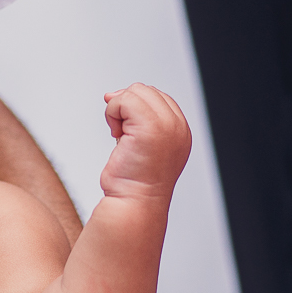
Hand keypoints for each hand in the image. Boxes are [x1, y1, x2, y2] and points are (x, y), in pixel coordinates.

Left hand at [100, 84, 190, 198]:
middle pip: (145, 90)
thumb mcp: (139, 143)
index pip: (156, 97)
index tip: (126, 130)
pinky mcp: (151, 127)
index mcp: (179, 131)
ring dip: (117, 111)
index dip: (134, 107)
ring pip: (133, 92)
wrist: (133, 202)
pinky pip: (124, 100)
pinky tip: (116, 135)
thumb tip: (112, 94)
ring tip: (120, 135)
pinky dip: (112, 113)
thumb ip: (134, 118)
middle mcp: (178, 126)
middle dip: (125, 107)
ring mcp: (167, 125)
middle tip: (122, 133)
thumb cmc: (132, 180)